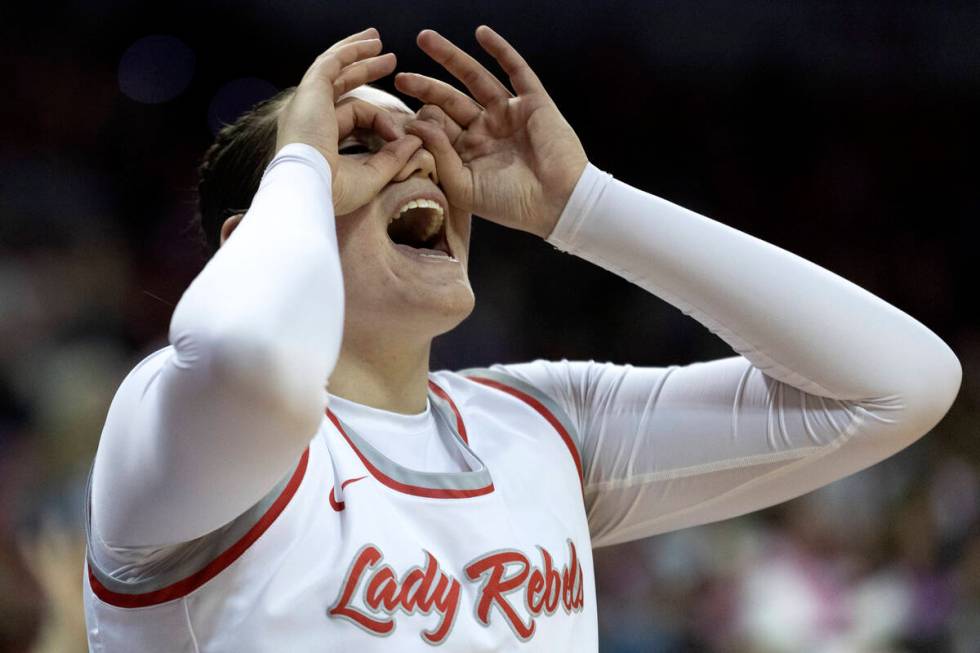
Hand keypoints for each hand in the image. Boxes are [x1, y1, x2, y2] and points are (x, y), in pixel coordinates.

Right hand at [276, 28, 423, 214]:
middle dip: (365, 70)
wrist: (310, 187)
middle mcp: (310, 116)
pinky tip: (370, 43)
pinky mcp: (312, 89)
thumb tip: (414, 140)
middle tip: (389, 60)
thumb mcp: (372, 175)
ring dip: (358, 54)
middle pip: (340, 86)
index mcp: (318, 138)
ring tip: (379, 41)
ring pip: (335, 69)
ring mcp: (309, 101)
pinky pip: (333, 62)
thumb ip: (392, 157)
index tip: (400, 135)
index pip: (350, 117)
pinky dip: (351, 51)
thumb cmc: (335, 191)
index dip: (379, 121)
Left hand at [395, 26, 587, 237]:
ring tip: (424, 39)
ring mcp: (509, 113)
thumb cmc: (511, 204)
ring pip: (475, 78)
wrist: (558, 203)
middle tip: (400, 77)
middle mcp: (486, 130)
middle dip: (424, 86)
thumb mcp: (464, 187)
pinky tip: (480, 33)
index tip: (397, 124)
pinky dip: (500, 50)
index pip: (437, 127)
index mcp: (468, 152)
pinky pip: (516, 70)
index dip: (418, 121)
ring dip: (451, 57)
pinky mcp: (533, 102)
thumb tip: (417, 122)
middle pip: (449, 99)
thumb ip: (439, 155)